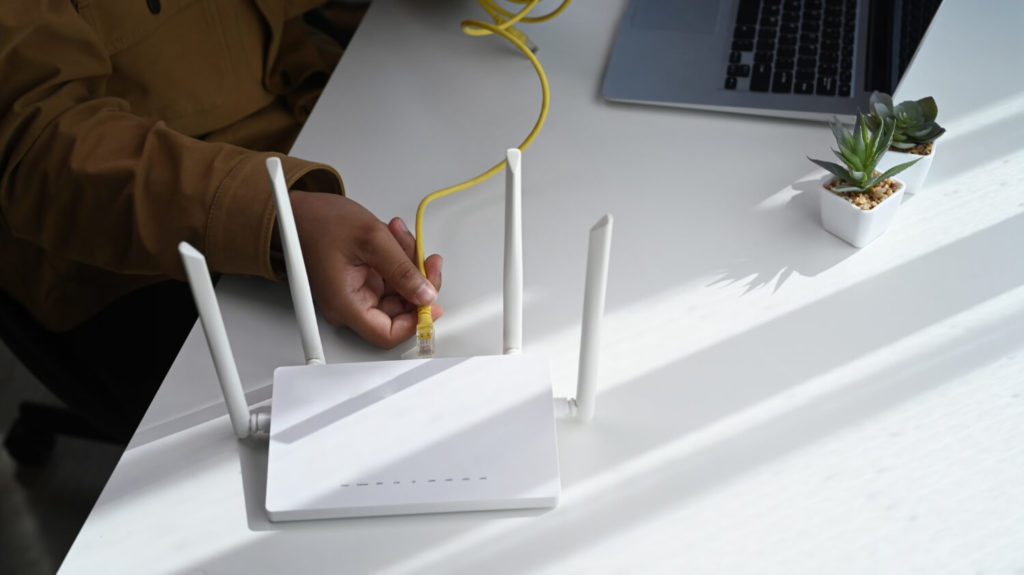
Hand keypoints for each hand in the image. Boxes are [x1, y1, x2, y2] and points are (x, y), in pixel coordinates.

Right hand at [288, 191, 442, 348]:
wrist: (300, 210)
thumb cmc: (320, 222)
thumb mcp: (371, 239)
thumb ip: (402, 269)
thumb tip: (425, 293)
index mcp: (345, 303)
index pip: (386, 334)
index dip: (415, 322)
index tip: (432, 303)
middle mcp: (349, 304)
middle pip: (398, 311)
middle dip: (417, 282)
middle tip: (426, 258)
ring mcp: (356, 293)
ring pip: (398, 291)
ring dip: (407, 263)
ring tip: (399, 235)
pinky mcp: (361, 281)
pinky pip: (390, 278)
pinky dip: (398, 258)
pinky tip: (393, 237)